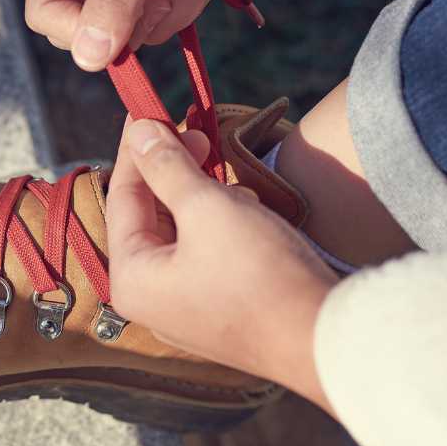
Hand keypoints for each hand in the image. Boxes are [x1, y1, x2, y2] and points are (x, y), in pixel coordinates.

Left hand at [106, 118, 338, 412]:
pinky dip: (221, 224)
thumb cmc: (260, 274)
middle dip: (174, 171)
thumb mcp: (208, 207)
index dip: (137, 148)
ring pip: (181, 233)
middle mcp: (150, 300)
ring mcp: (185, 308)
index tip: (148, 109)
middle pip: (149, 216)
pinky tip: (248, 209)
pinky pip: (206, 254)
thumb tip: (138, 132)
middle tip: (197, 133)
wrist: (324, 336)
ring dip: (202, 196)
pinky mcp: (220, 310)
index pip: (122, 197)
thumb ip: (167, 167)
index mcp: (132, 280)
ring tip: (228, 177)